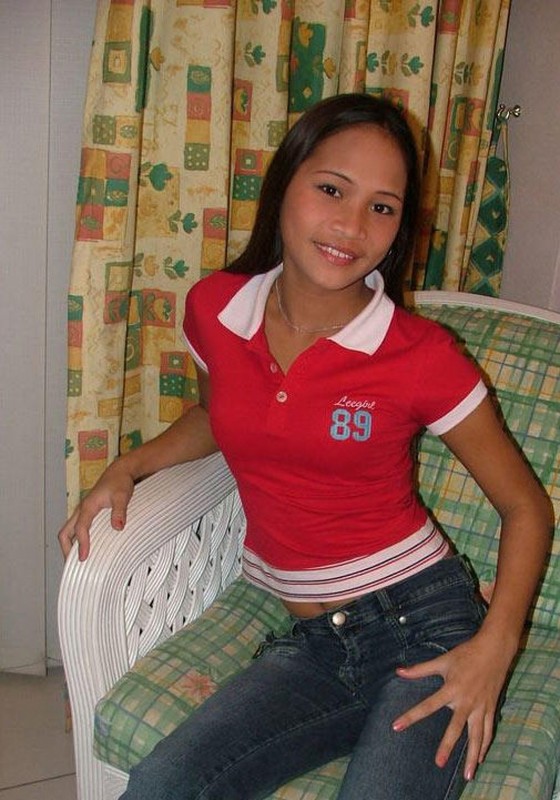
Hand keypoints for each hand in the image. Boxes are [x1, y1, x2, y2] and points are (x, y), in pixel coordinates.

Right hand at [58, 461, 134, 560]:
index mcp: (88, 506)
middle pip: (65, 533)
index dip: (81, 544)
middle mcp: (81, 510)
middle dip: (66, 550)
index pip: (80, 528)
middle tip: (74, 566)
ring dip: (70, 546)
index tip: (83, 558)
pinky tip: (86, 549)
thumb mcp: (123, 495)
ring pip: (68, 532)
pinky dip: (76, 541)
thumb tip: (117, 527)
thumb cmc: (120, 483)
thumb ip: (119, 511)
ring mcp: (82, 512)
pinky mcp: (87, 514)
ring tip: (77, 562)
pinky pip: (75, 530)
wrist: (119, 473)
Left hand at [391, 631, 513, 780]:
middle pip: (456, 727)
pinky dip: (484, 746)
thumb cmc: (466, 654)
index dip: (411, 716)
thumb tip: (399, 671)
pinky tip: (480, 759)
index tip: (396, 726)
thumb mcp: (442, 660)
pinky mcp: (490, 708)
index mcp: (451, 688)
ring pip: (476, 736)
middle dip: (447, 746)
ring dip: (472, 756)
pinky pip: (488, 731)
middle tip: (438, 763)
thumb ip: (420, 669)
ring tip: (467, 776)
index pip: (428, 705)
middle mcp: (466, 701)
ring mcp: (480, 706)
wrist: (495, 649)